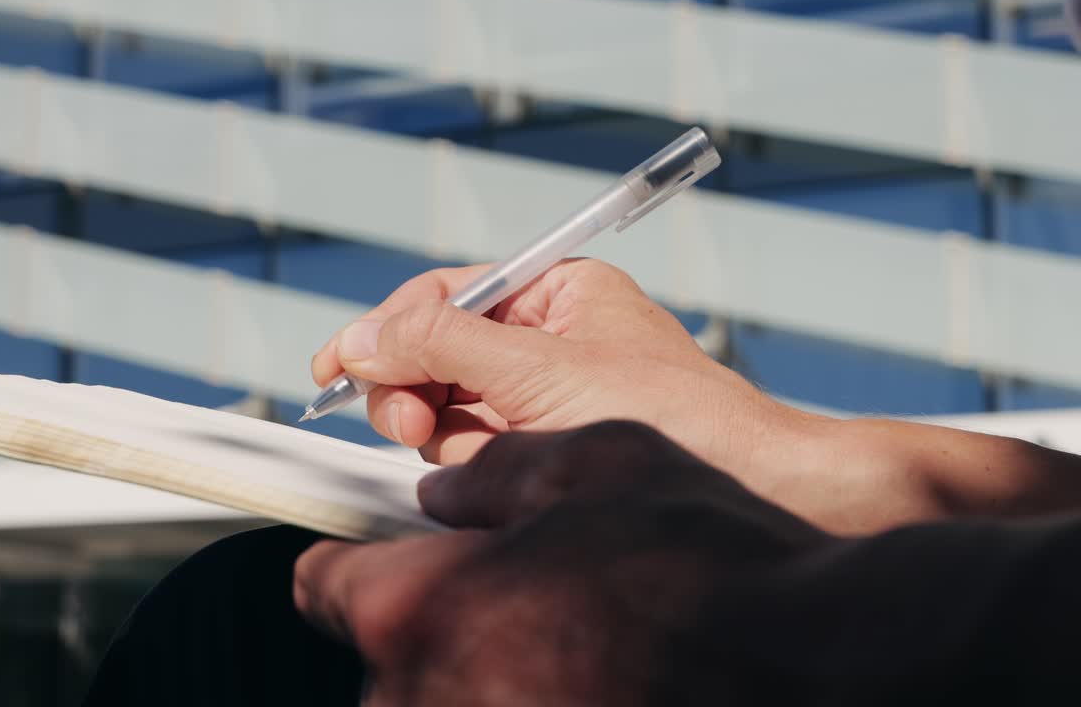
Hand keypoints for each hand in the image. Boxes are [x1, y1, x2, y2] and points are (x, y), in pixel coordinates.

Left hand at [293, 421, 831, 706]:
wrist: (819, 664)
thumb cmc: (706, 565)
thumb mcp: (593, 462)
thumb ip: (492, 476)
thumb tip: (449, 496)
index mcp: (415, 606)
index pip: (325, 582)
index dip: (360, 558)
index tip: (388, 556)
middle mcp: (420, 699)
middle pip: (388, 649)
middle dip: (439, 618)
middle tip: (521, 595)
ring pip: (441, 695)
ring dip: (485, 669)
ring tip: (574, 642)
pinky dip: (526, 699)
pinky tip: (594, 676)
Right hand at [311, 259, 810, 487]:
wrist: (744, 480)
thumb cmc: (668, 411)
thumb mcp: (538, 368)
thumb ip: (440, 344)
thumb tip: (362, 336)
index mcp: (553, 292)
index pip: (442, 295)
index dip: (382, 328)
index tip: (331, 365)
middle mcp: (544, 338)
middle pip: (434, 353)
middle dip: (412, 388)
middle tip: (406, 422)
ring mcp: (544, 394)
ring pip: (448, 407)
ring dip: (447, 431)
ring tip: (487, 451)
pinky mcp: (547, 446)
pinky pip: (476, 448)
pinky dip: (471, 462)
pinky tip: (499, 473)